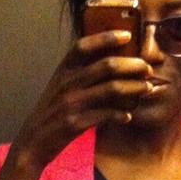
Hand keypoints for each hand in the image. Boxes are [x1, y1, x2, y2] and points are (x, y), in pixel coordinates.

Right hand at [0, 31, 151, 179]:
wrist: (32, 144)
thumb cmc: (50, 115)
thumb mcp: (59, 89)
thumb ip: (78, 76)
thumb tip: (110, 66)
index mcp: (62, 72)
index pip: (83, 46)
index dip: (106, 37)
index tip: (128, 35)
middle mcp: (67, 84)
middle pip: (106, 66)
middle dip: (132, 65)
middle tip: (147, 68)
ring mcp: (71, 104)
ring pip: (111, 89)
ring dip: (134, 88)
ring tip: (148, 89)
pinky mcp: (75, 124)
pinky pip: (106, 115)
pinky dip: (121, 114)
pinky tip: (128, 116)